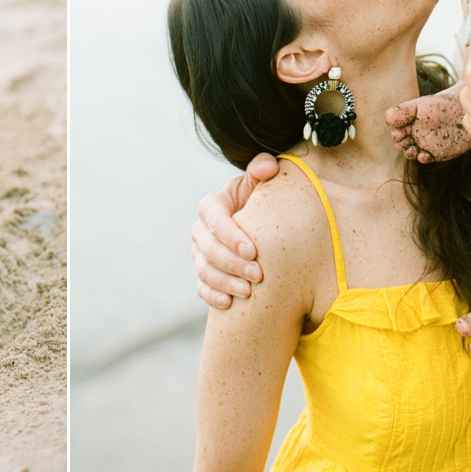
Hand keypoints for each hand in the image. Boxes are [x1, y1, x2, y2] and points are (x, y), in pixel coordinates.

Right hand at [190, 154, 279, 308]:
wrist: (262, 229)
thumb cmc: (263, 204)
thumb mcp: (262, 185)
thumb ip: (264, 171)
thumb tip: (269, 167)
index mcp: (213, 206)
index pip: (213, 217)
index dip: (229, 235)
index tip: (252, 250)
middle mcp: (202, 230)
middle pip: (206, 247)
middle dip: (231, 263)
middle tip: (258, 275)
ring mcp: (201, 254)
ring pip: (203, 269)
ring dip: (224, 282)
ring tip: (248, 292)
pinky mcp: (205, 274)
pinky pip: (202, 287)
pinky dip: (212, 296)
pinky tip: (230, 304)